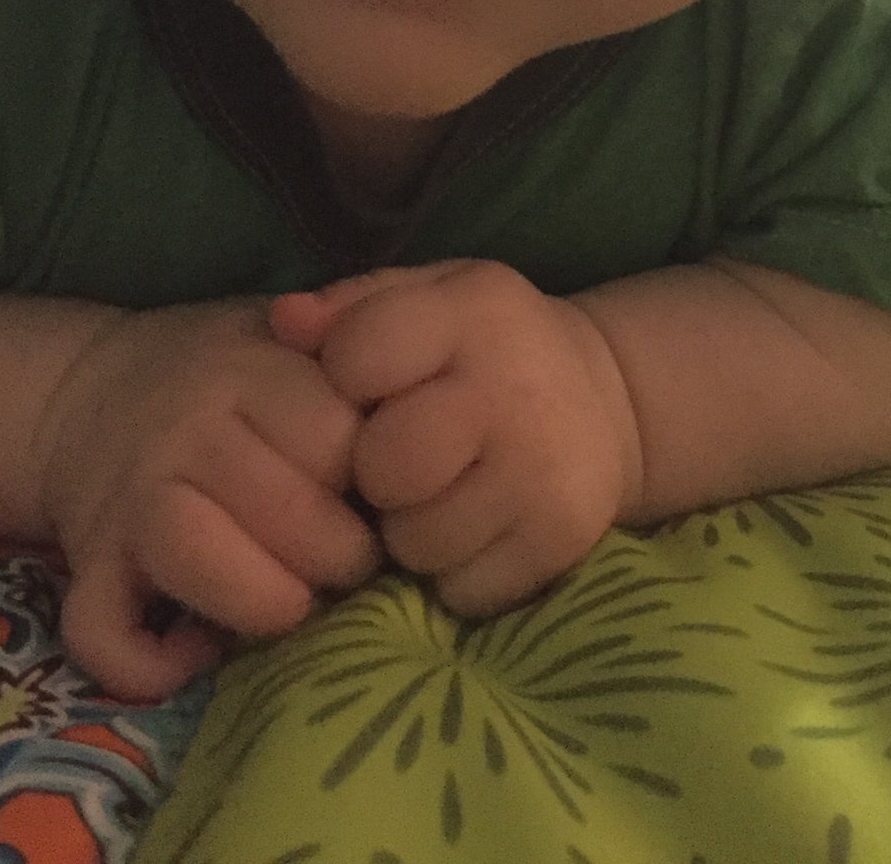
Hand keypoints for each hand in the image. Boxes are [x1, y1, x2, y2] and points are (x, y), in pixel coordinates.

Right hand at [39, 299, 380, 701]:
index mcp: (246, 372)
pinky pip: (101, 629)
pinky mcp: (89, 565)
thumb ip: (346, 349)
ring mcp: (129, 500)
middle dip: (340, 554)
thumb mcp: (283, 334)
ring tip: (292, 605)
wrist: (90, 389)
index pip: (333, 437)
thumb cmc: (222, 371)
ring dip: (260, 600)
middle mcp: (185, 431)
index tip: (387, 490)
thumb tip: (417, 395)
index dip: (378, 475)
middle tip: (354, 560)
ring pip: (191, 553)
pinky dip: (150, 662)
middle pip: (280, 506)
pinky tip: (197, 652)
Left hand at [270, 260, 641, 618]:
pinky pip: (460, 590)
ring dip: (413, 532)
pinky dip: (458, 572)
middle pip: (385, 465)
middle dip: (377, 473)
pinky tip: (480, 527)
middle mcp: (514, 388)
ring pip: (416, 542)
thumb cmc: (483, 347)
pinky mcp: (562, 539)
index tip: (367, 388)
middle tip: (403, 460)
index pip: (358, 354)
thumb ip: (352, 308)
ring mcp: (544, 469)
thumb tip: (284, 322)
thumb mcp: (427, 300)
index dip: (344, 379)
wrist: (606, 398)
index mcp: (471, 313)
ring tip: (442, 494)